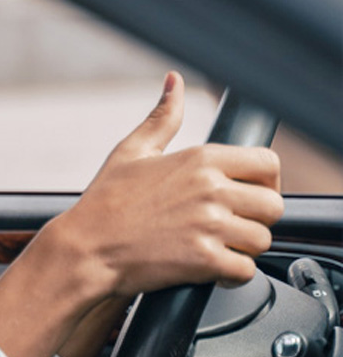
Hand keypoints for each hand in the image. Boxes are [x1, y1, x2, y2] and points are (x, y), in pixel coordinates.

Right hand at [0, 72, 283, 356]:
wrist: (84, 250)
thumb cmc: (104, 203)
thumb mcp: (130, 152)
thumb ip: (162, 118)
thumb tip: (174, 82)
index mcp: (201, 159)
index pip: (267, 164)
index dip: (264, 182)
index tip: (247, 195)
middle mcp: (211, 189)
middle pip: (272, 205)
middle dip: (256, 219)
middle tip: (231, 226)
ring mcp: (209, 226)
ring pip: (261, 239)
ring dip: (244, 248)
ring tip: (217, 248)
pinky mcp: (204, 260)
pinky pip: (244, 270)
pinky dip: (231, 274)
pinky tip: (210, 269)